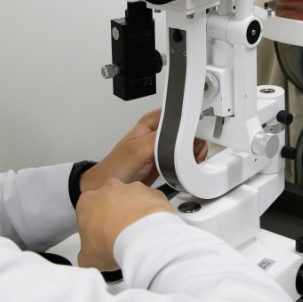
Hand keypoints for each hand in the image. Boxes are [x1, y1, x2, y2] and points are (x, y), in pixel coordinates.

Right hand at [75, 178, 172, 269]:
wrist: (144, 240)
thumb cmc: (114, 243)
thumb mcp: (87, 258)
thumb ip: (85, 254)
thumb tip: (90, 258)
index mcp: (88, 201)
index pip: (87, 212)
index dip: (93, 227)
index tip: (99, 238)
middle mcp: (110, 189)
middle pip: (110, 201)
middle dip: (113, 215)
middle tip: (119, 235)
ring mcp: (133, 189)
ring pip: (131, 200)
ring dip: (133, 213)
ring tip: (137, 234)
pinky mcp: (152, 192)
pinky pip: (151, 202)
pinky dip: (151, 214)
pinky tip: (151, 229)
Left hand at [81, 110, 207, 190]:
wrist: (109, 188)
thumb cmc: (116, 168)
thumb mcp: (139, 150)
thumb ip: (161, 138)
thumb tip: (181, 132)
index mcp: (151, 122)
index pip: (178, 113)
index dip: (190, 122)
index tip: (193, 136)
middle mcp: (158, 133)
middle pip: (187, 130)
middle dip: (193, 142)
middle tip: (191, 154)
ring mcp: (162, 147)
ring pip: (187, 145)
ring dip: (191, 155)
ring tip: (187, 164)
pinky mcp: (165, 162)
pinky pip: (183, 160)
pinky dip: (186, 165)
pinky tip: (183, 171)